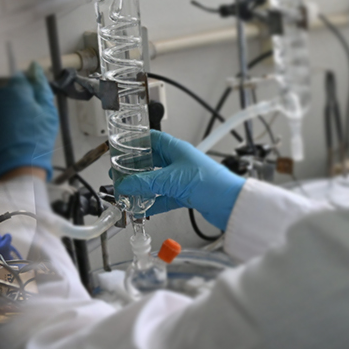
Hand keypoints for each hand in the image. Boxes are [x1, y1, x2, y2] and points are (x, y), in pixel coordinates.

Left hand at [0, 62, 58, 181]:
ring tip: (22, 129)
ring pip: (0, 105)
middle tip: (32, 116)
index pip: (20, 77)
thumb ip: (41, 86)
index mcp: (15, 91)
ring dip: (10, 111)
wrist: (17, 168)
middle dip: (20, 99)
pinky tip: (10, 137)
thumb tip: (35, 69)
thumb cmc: (37, 140)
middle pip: (9, 91)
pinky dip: (0, 124)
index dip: (30, 85)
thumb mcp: (48, 111)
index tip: (36, 96)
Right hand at [116, 130, 245, 229]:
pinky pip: (162, 197)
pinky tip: (141, 208)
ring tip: (126, 193)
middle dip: (133, 169)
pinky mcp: (184, 195)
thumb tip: (124, 184)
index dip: (134, 142)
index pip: (151, 139)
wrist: (231, 204)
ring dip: (140, 188)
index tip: (119, 149)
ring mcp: (181, 179)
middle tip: (117, 175)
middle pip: (150, 162)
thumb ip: (145, 183)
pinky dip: (151, 203)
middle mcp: (177, 162)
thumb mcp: (171, 180)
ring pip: (154, 181)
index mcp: (176, 149)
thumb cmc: (211, 182)